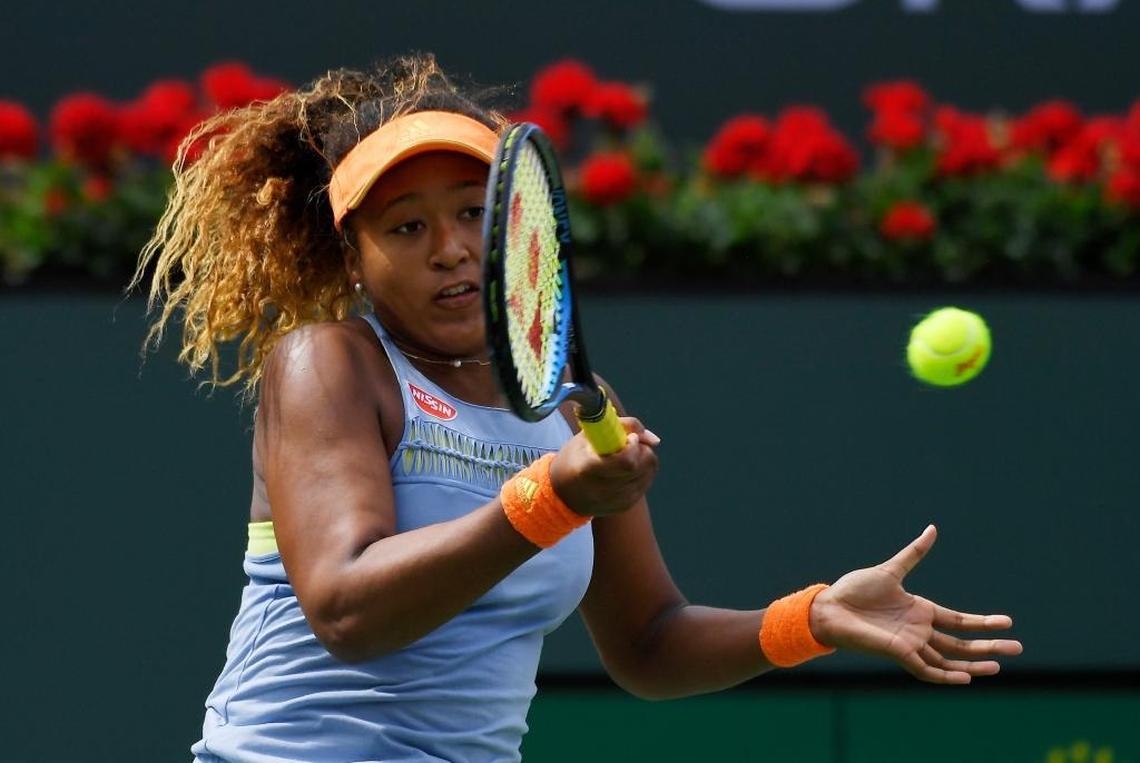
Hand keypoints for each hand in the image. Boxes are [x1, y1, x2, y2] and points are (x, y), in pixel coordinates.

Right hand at [549, 417, 659, 516]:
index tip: (629, 438)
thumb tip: (655, 440)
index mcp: (588, 469)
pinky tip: (625, 469)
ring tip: (626, 456)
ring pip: (648, 473)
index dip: (634, 446)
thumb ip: (622, 426)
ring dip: (643, 460)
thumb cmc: (575, 458)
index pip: (627, 461)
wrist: (562, 494)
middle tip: (630, 444)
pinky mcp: (624, 506)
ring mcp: (615, 501)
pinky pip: (645, 483)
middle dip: (642, 449)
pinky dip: (641, 472)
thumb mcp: (587, 435)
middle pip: (642, 466)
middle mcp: (602, 490)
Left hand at [808, 525, 1022, 683]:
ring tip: (999, 665)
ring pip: (949, 660)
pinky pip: (926, 670)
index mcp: (920, 611)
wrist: (829, 607)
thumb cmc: (854, 590)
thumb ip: (914, 553)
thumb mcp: (891, 570)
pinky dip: (946, 676)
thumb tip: (933, 529)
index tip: (1008, 621)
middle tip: (1018, 648)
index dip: (983, 623)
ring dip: (974, 664)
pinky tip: (967, 677)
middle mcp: (919, 630)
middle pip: (961, 644)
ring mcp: (910, 644)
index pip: (959, 621)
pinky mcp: (898, 653)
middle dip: (989, 646)